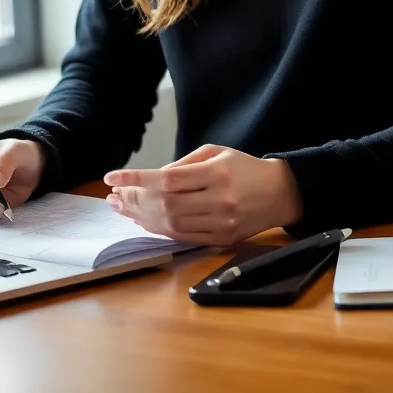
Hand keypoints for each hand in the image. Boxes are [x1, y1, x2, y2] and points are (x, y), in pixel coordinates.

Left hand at [103, 144, 302, 245]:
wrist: (280, 193)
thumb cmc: (244, 167)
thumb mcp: (216, 152)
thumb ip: (183, 164)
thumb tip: (151, 178)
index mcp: (217, 172)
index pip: (167, 178)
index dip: (136, 179)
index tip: (112, 177)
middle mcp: (219, 200)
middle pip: (165, 204)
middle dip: (134, 200)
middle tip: (113, 195)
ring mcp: (221, 223)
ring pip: (172, 224)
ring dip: (142, 217)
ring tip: (122, 208)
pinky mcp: (222, 240)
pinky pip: (183, 237)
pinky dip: (160, 230)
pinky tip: (144, 221)